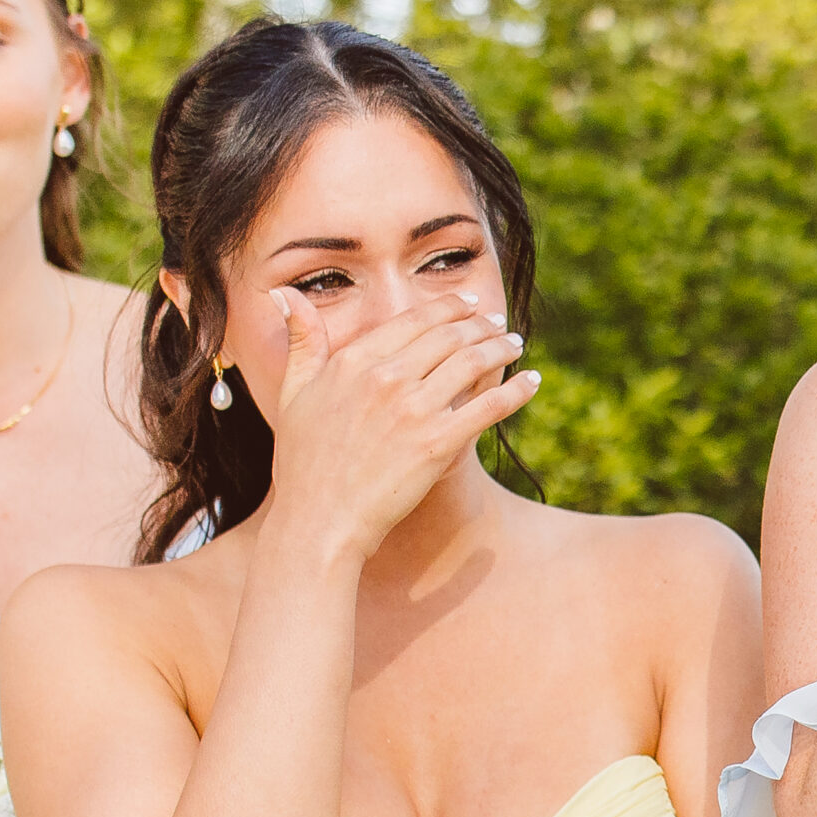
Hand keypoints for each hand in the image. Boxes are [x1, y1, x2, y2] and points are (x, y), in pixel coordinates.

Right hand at [268, 286, 537, 563]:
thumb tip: (285, 294)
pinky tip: (532, 382)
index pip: (414, 320)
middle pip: (450, 336)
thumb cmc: (303, 464)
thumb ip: (302, 342)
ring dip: (502, 349)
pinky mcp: (437, 444)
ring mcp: (413, 410)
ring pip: (472, 363)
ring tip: (515, 345)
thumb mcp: (292, 394)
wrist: (319, 522)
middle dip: (482, 325)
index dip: (449, 308)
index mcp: (353, 361)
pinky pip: (488, 407)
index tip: (469, 305)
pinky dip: (516, 391)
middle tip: (499, 325)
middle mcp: (385, 378)